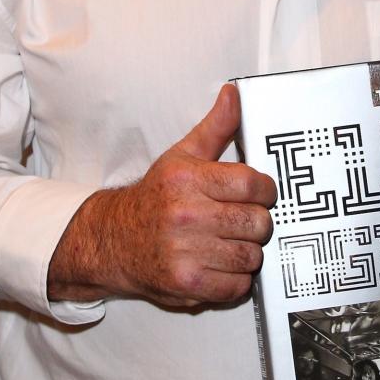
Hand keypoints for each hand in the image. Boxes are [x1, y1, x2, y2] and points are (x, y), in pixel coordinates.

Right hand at [47, 84, 276, 306]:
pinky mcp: (188, 284)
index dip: (264, 190)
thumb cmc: (154, 198)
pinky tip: (220, 263)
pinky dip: (236, 278)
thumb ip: (216, 127)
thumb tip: (234, 94)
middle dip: (257, 221)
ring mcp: (187, 252)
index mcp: (188, 180)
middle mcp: (186, 215)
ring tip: (230, 241)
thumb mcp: (182, 156)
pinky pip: (238, 285)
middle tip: (243, 220)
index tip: (259, 194)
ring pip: (252, 255)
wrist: (114, 240)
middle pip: (258, 222)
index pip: (253, 183)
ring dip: (248, 251)